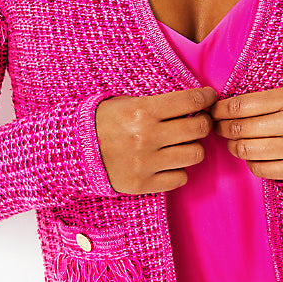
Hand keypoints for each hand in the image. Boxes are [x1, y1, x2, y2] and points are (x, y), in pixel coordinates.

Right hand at [95, 85, 218, 194]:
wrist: (73, 150)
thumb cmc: (103, 122)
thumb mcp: (127, 102)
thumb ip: (160, 103)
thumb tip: (195, 102)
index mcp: (143, 110)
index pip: (191, 101)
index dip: (206, 97)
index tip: (209, 97)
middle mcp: (147, 136)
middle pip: (199, 128)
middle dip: (203, 122)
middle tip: (197, 122)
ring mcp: (146, 162)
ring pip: (195, 154)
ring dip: (192, 147)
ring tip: (180, 144)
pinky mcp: (143, 184)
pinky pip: (181, 178)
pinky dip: (178, 170)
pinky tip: (167, 163)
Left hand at [209, 86, 282, 179]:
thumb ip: (263, 100)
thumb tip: (224, 108)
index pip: (241, 105)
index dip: (220, 110)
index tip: (214, 111)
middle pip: (240, 129)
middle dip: (222, 129)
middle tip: (218, 128)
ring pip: (246, 150)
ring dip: (234, 146)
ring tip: (234, 142)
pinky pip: (260, 169)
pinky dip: (251, 162)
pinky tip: (254, 155)